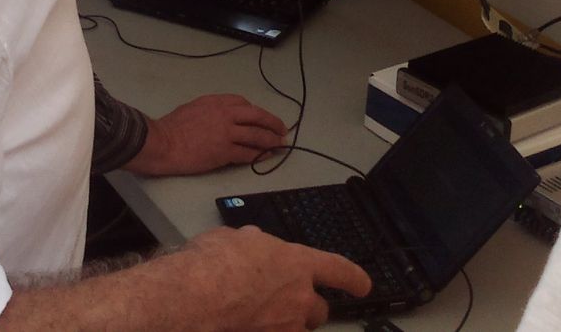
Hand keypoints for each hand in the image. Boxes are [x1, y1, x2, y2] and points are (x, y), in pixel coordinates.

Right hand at [123, 93, 287, 176]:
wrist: (163, 143)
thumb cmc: (171, 127)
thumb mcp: (192, 108)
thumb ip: (209, 110)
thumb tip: (220, 118)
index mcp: (216, 102)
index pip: (243, 103)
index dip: (255, 112)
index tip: (260, 118)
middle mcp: (225, 114)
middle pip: (257, 116)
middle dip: (272, 123)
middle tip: (282, 130)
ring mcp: (227, 133)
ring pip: (257, 136)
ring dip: (271, 141)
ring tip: (280, 145)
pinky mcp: (225, 151)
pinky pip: (247, 153)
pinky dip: (259, 155)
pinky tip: (265, 157)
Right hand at [179, 225, 371, 331]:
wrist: (197, 297)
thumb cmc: (213, 262)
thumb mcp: (234, 239)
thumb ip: (252, 243)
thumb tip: (252, 243)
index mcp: (297, 263)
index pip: (338, 270)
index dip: (353, 278)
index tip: (363, 285)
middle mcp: (299, 297)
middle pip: (319, 310)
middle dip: (308, 308)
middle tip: (288, 304)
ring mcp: (287, 326)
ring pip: (300, 329)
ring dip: (289, 325)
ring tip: (265, 318)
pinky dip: (269, 330)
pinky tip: (249, 325)